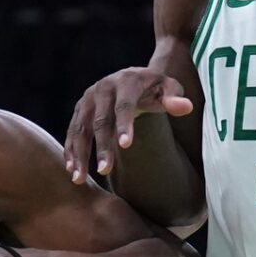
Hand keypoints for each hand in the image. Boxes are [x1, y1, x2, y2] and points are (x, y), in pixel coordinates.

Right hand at [64, 67, 192, 183]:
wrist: (132, 77)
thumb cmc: (155, 88)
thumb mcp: (169, 88)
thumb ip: (175, 98)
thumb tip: (185, 107)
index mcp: (126, 81)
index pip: (124, 105)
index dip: (124, 124)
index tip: (126, 146)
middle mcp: (103, 88)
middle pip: (100, 120)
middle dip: (101, 146)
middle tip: (104, 171)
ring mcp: (88, 99)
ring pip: (80, 128)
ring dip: (79, 153)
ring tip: (79, 178)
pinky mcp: (79, 109)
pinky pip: (72, 131)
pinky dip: (70, 150)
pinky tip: (72, 170)